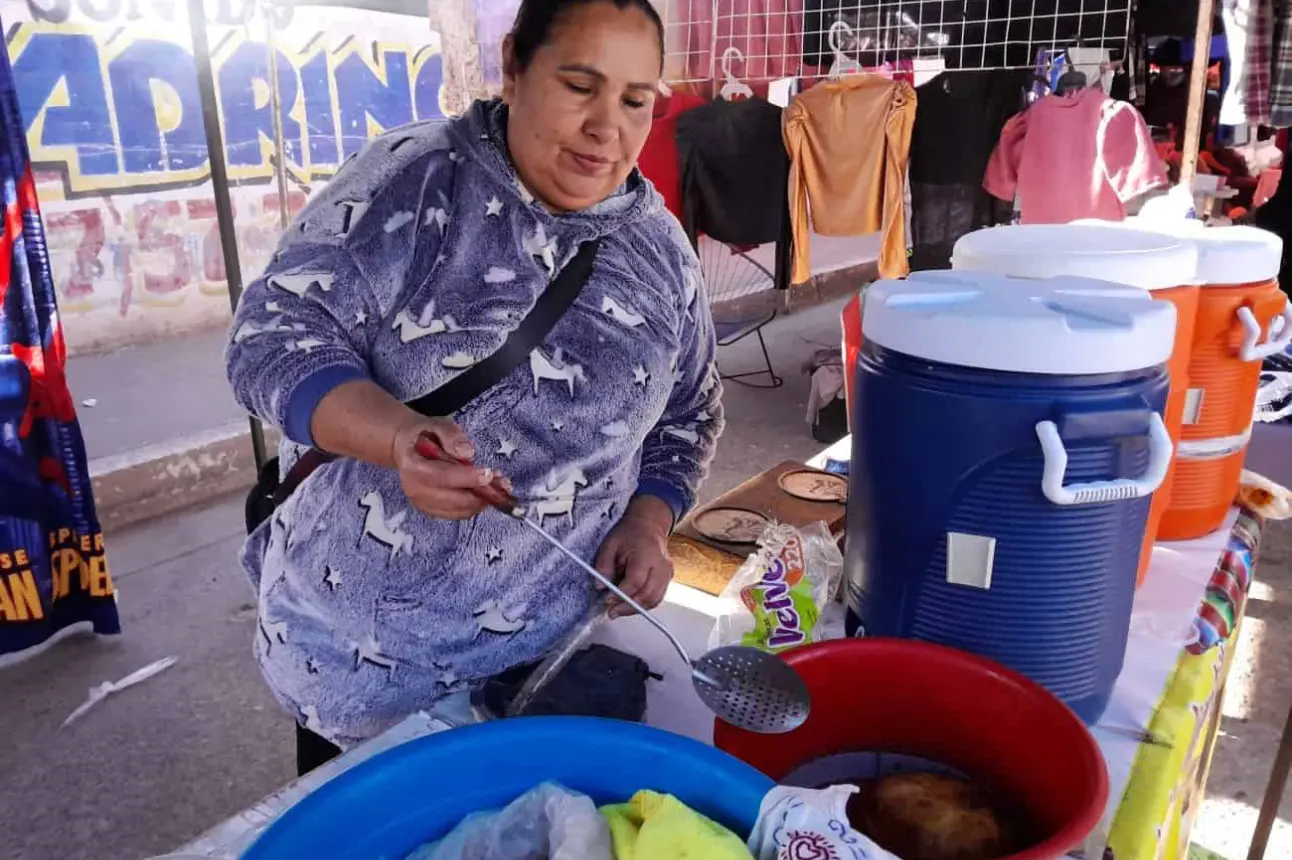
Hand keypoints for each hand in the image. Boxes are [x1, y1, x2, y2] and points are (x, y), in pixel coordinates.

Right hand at [391, 417, 501, 519]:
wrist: (407, 447)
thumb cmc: (424, 435)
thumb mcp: (437, 424)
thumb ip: (451, 436)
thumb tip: (467, 453)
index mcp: (413, 467)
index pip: (442, 477)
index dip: (467, 478)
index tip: (488, 474)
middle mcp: (415, 490)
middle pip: (453, 499)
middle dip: (481, 492)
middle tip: (502, 481)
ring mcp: (423, 503)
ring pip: (459, 510)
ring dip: (482, 500)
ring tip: (499, 484)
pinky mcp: (432, 510)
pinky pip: (459, 513)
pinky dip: (476, 505)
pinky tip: (487, 491)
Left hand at [594, 496, 674, 618]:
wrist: (648, 525)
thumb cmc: (630, 533)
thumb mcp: (610, 544)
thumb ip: (603, 565)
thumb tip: (600, 586)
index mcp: (647, 553)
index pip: (636, 581)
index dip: (621, 594)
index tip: (607, 599)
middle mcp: (661, 565)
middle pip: (648, 595)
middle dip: (628, 607)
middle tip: (612, 611)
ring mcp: (667, 573)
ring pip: (654, 600)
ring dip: (636, 608)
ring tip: (619, 609)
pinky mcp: (668, 579)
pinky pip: (657, 597)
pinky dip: (643, 604)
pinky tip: (630, 603)